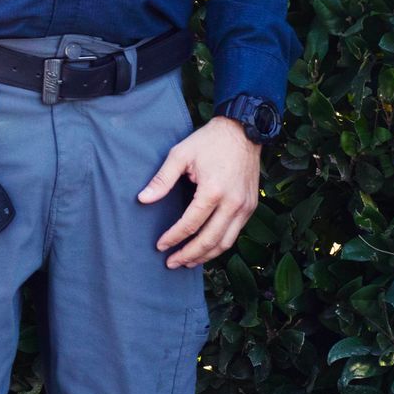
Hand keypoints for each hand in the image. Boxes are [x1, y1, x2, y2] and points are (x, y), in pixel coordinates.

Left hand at [138, 117, 262, 268]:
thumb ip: (162, 180)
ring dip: (205, 256)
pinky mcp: (251, 207)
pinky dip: (220, 245)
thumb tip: (142, 200)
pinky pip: (235, 233)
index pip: (190, 224)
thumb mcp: (180, 154)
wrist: (242, 130)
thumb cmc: (208, 141)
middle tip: (171, 263)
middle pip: (209, 240)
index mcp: (213, 191)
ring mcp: (245, 207)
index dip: (173, 238)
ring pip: (225, 242)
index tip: (159, 246)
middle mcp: (233, 203)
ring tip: (187, 262)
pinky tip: (206, 249)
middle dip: (189, 255)